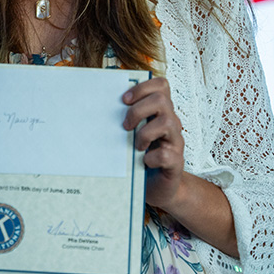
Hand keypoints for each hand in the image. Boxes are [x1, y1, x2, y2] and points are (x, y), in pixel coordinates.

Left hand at [122, 76, 184, 211]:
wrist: (156, 188)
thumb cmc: (139, 158)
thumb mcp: (130, 135)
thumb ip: (123, 120)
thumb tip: (96, 106)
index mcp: (160, 113)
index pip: (161, 86)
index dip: (142, 88)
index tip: (124, 100)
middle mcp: (171, 124)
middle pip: (162, 99)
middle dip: (138, 110)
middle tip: (125, 126)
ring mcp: (175, 142)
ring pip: (168, 122)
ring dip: (145, 132)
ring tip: (136, 146)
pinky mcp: (176, 163)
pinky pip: (167, 154)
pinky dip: (152, 157)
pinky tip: (144, 162)